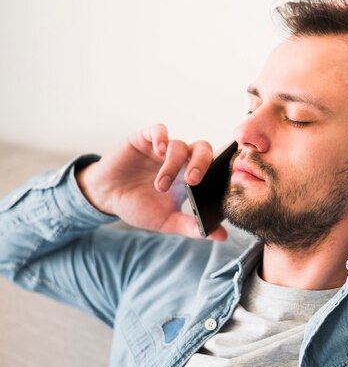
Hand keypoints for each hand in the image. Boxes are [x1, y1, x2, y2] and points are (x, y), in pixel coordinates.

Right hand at [76, 124, 227, 240]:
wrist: (106, 197)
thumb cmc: (139, 206)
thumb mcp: (167, 221)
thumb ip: (192, 226)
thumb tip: (222, 236)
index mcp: (191, 177)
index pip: (214, 167)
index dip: (221, 171)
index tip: (221, 187)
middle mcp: (181, 160)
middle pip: (203, 150)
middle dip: (202, 163)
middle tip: (193, 181)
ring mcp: (163, 149)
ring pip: (179, 145)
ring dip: (173, 165)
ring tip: (160, 185)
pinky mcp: (145, 139)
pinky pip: (159, 130)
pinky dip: (162, 138)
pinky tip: (159, 151)